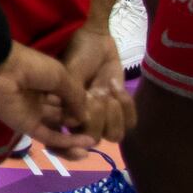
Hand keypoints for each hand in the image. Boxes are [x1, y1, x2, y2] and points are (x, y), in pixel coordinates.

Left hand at [0, 40, 96, 159]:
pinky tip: (86, 144)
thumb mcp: (61, 76)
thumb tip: (85, 116)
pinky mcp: (26, 126)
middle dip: (80, 125)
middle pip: (63, 117)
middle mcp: (41, 100)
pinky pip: (49, 137)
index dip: (83, 108)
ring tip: (94, 143)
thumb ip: (76, 97)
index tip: (101, 114)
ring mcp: (33, 114)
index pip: (68, 100)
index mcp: (47, 83)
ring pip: (58, 130)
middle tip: (99, 132)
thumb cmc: (31, 65)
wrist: (0, 68)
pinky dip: (66, 142)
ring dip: (75, 139)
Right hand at [58, 22, 135, 148]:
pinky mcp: (121, 112)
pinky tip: (115, 85)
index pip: (62, 145)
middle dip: (98, 117)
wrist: (96, 40)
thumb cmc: (76, 54)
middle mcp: (81, 121)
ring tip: (108, 90)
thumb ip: (71, 97)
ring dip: (115, 114)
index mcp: (61, 115)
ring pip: (114, 135)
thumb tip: (74, 121)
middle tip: (96, 92)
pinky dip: (127, 105)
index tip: (82, 144)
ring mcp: (103, 117)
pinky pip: (130, 123)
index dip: (69, 152)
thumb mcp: (69, 73)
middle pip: (92, 139)